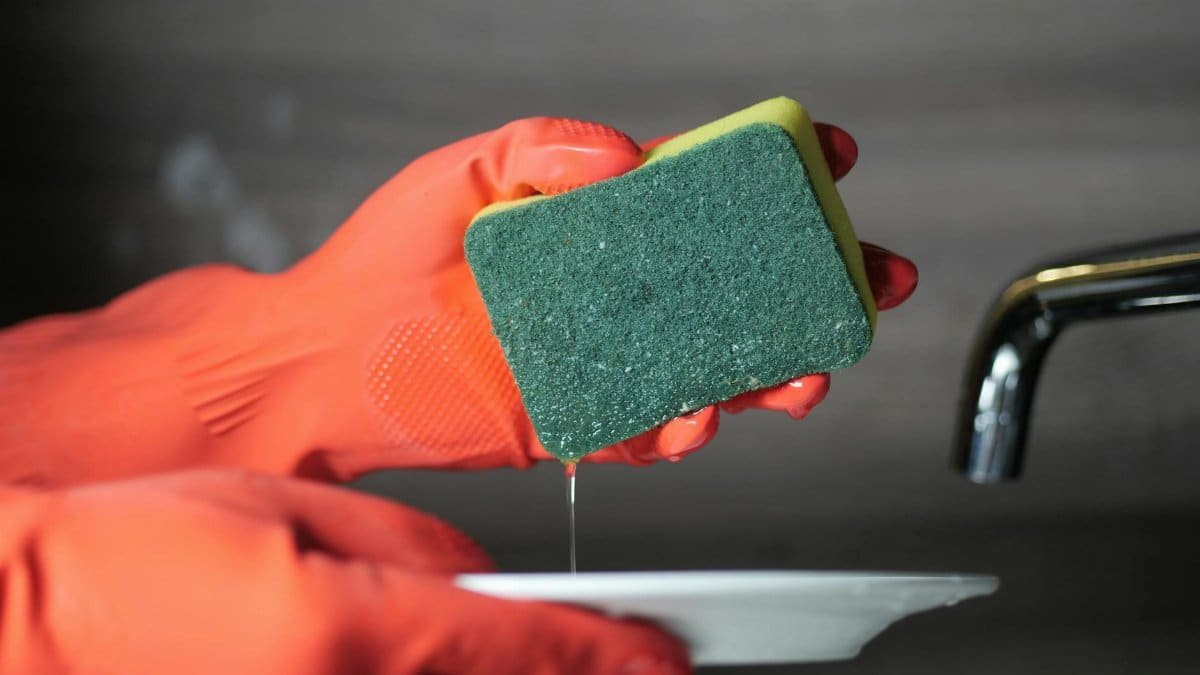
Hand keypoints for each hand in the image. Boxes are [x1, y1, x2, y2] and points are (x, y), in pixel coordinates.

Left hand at [0, 115, 914, 485]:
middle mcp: (618, 292)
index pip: (708, 197)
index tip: (831, 158)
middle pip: (741, 286)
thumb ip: (546, 145)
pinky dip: (689, 427)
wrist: (323, 358)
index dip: (776, 177)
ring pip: (719, 365)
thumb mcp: (465, 170)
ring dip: (775, 368)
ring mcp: (608, 358)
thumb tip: (628, 157)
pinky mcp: (583, 421)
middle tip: (872, 276)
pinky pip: (655, 429)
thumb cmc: (385, 260)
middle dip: (817, 282)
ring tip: (808, 367)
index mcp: (602, 226)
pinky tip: (704, 415)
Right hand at [0, 470, 688, 674]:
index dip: (607, 654)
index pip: (523, 645)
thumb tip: (476, 579)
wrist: (43, 615)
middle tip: (634, 665)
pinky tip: (448, 663)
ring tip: (557, 660)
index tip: (659, 659)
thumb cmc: (145, 553)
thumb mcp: (294, 511)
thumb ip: (408, 546)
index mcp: (356, 628)